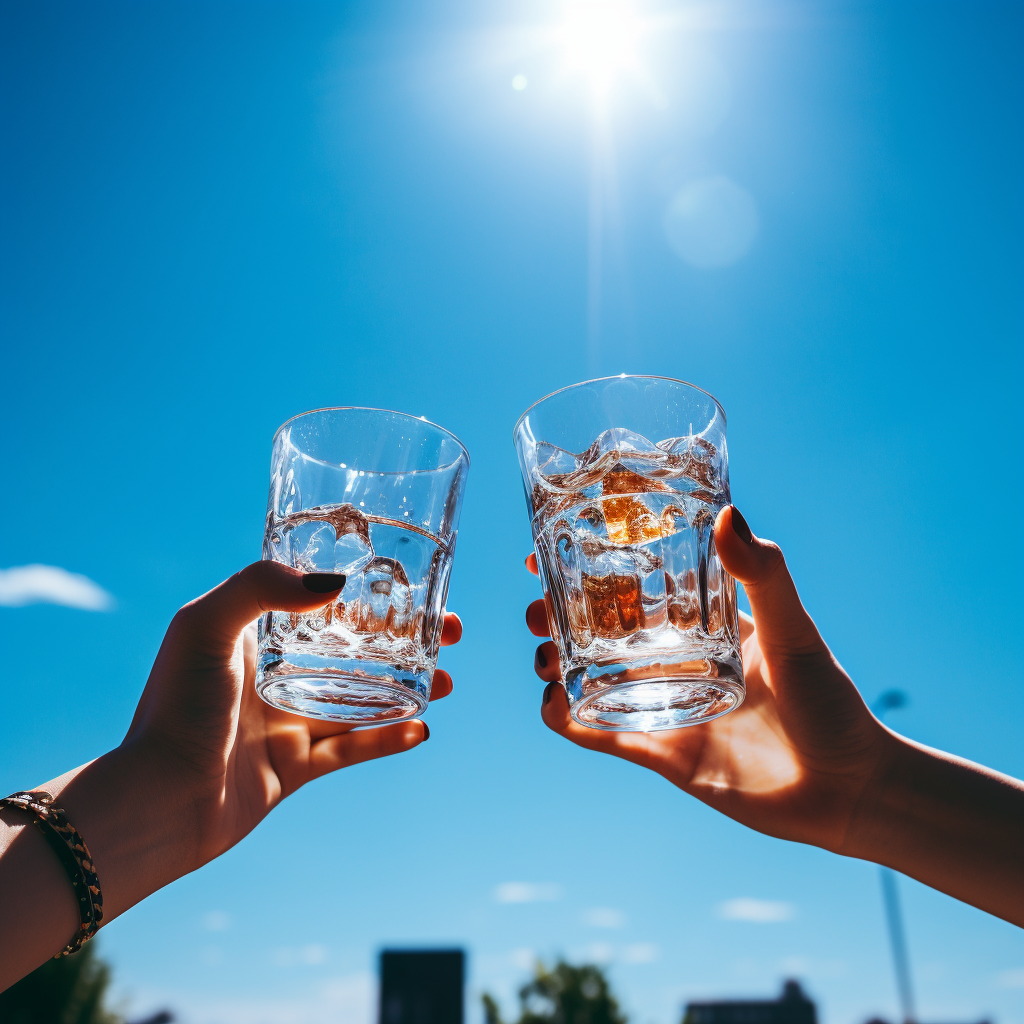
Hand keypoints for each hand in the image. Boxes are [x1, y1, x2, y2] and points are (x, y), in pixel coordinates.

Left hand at [1, 561, 461, 984]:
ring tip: (448, 680)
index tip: (413, 583)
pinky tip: (422, 730)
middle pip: (355, 647)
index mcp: (253, 634)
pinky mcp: (295, 766)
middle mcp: (273, 673)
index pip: (322, 601)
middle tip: (449, 631)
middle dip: (405, 638)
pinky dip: (388, 739)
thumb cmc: (175, 709)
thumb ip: (259, 586)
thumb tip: (334, 582)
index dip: (372, 592)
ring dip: (408, 687)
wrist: (160, 802)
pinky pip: (353, 749)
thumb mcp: (204, 627)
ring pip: (362, 697)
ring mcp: (286, 720)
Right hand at [526, 506, 887, 852]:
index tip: (553, 549)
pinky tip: (551, 701)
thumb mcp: (794, 632)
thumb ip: (764, 576)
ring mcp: (666, 704)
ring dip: (557, 661)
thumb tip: (729, 515)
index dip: (592, 565)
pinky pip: (603, 733)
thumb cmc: (832, 704)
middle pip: (601, 629)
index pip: (638, 582)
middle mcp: (679, 659)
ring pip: (592, 677)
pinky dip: (569, 719)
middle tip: (535, 608)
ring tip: (542, 650)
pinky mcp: (662, 751)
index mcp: (705, 622)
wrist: (848, 791)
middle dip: (559, 615)